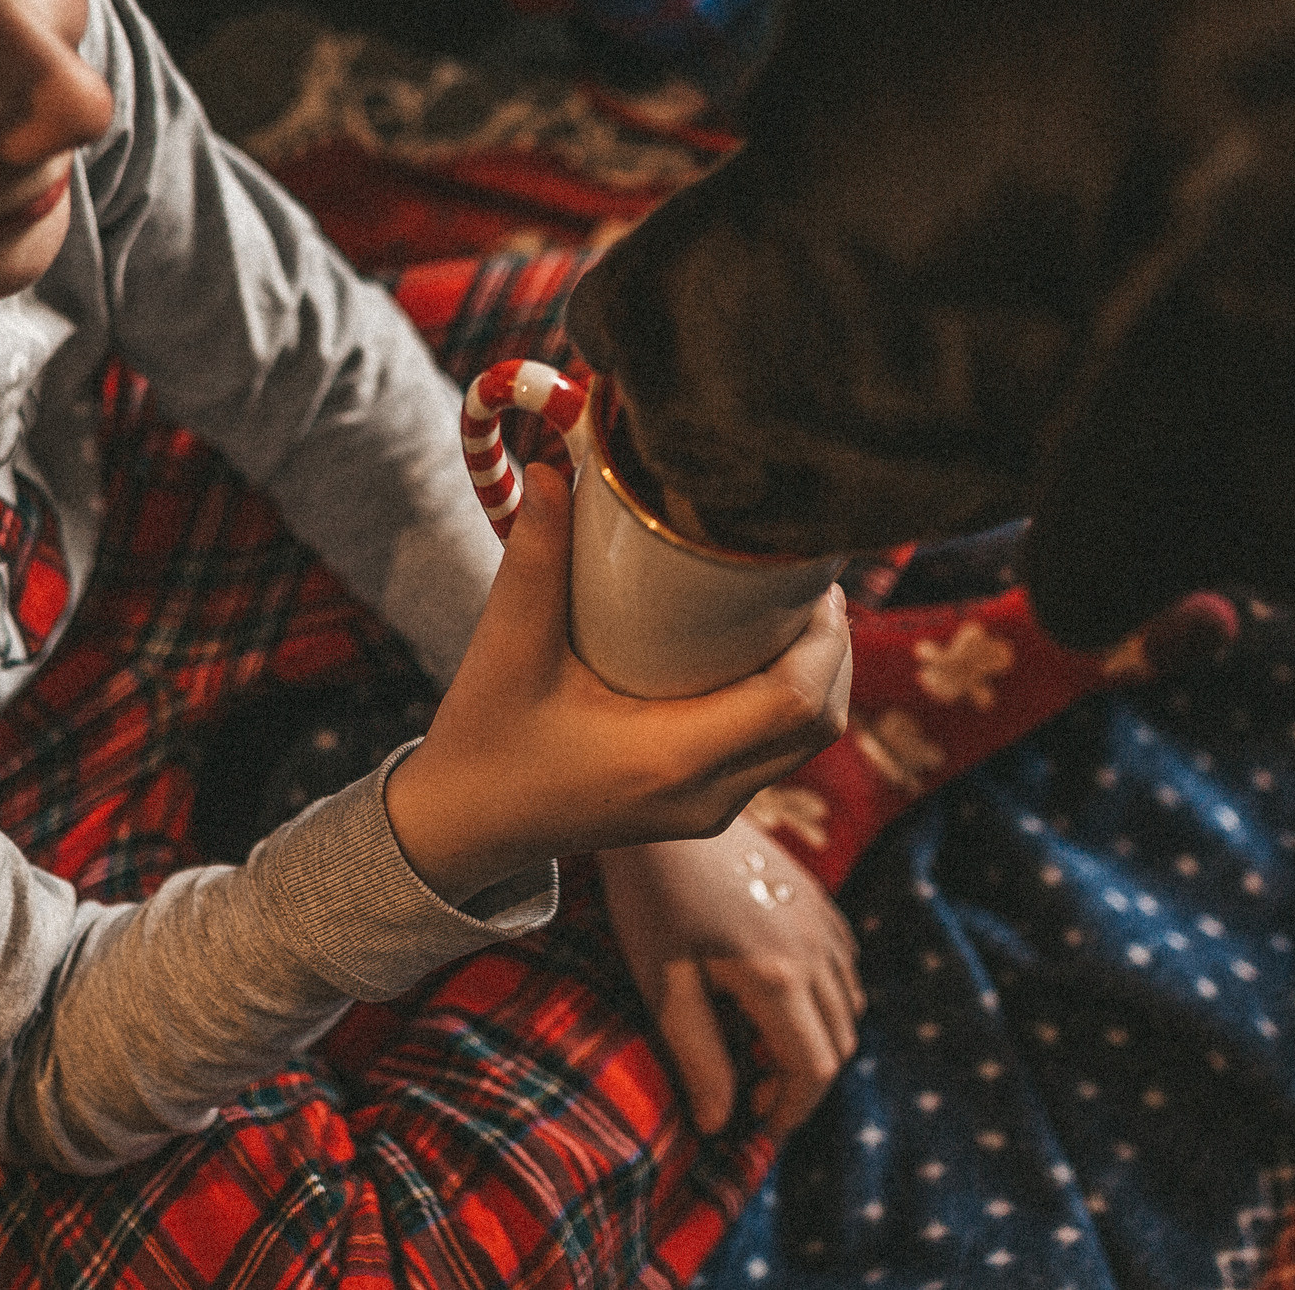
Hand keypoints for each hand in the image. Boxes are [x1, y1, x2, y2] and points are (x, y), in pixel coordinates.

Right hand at [385, 467, 851, 905]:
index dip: (824, 635)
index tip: (808, 575)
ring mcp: (707, 810)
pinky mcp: (699, 808)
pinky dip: (787, 702)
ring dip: (816, 676)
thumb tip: (557, 467)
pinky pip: (775, 754)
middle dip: (831, 647)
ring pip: (804, 742)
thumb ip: (535, 558)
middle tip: (806, 580)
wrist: (463, 828)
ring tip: (790, 606)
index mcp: (671, 760)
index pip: (798, 702)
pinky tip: (757, 651)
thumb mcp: (505, 648)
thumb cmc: (482, 743)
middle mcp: (705, 796)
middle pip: (821, 722)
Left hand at [601, 816, 862, 1138]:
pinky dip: (823, 997)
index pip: (814, 1068)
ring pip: (847, 1004)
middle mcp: (815, 951)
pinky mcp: (817, 898)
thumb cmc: (652, 900)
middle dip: (802, 1080)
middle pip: (839, 1041)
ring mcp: (822, 920)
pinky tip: (776, 995)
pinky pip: (842, 965)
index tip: (757, 1122)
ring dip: (815, 1037)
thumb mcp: (664, 987)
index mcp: (778, 978)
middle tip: (751, 1089)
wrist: (665, 816)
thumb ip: (698, 1058)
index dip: (792, 1109)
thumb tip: (720, 1123)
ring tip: (760, 1044)